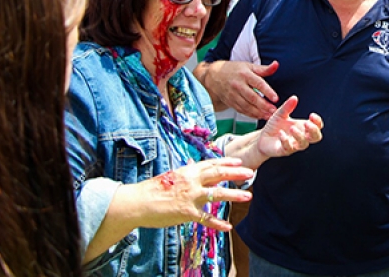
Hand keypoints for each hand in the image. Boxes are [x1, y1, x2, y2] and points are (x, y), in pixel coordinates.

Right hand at [124, 157, 253, 229]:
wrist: (138, 202)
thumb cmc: (153, 189)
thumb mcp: (172, 176)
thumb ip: (186, 174)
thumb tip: (194, 166)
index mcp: (188, 170)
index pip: (212, 164)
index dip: (227, 162)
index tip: (240, 161)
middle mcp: (192, 181)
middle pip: (219, 174)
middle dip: (236, 173)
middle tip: (250, 172)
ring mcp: (191, 196)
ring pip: (218, 194)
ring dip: (235, 195)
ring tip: (248, 195)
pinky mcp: (187, 212)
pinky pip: (206, 218)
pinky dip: (218, 223)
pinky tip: (228, 227)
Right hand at [201, 60, 279, 119]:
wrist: (214, 76)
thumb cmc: (235, 70)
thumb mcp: (249, 66)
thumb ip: (264, 69)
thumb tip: (277, 64)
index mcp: (245, 74)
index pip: (258, 83)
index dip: (267, 91)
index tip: (276, 98)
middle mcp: (238, 85)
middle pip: (252, 97)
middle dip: (264, 105)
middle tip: (274, 110)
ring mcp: (233, 95)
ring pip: (246, 106)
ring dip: (258, 112)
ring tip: (269, 116)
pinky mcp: (230, 102)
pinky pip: (241, 110)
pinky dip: (251, 115)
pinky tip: (259, 116)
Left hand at [256, 96, 322, 158]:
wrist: (262, 138)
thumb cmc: (274, 127)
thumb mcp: (280, 114)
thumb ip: (287, 107)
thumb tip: (294, 97)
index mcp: (302, 127)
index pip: (317, 126)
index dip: (317, 122)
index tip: (311, 115)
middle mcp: (301, 137)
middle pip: (316, 137)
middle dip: (314, 131)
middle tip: (307, 124)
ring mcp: (294, 145)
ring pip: (303, 144)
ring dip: (299, 136)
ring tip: (292, 128)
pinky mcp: (284, 150)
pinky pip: (288, 148)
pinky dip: (285, 140)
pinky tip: (281, 134)